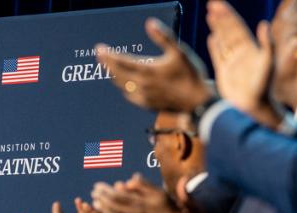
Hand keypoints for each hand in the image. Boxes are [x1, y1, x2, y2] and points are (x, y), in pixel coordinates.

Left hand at [91, 174, 182, 212]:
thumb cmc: (168, 206)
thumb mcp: (158, 192)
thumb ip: (144, 185)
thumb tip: (129, 180)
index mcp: (141, 201)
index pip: (119, 194)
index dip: (106, 190)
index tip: (98, 186)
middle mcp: (137, 212)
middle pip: (114, 205)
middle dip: (102, 198)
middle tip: (93, 193)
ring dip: (104, 210)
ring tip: (95, 204)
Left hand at [97, 18, 212, 111]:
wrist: (197, 102)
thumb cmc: (191, 75)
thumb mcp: (179, 52)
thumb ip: (163, 37)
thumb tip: (149, 23)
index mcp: (148, 71)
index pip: (121, 62)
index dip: (108, 55)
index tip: (99, 48)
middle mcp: (142, 86)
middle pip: (116, 74)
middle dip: (106, 64)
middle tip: (100, 55)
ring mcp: (143, 97)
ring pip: (121, 85)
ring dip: (113, 75)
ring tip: (108, 66)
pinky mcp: (147, 105)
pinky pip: (129, 95)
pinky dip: (123, 87)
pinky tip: (123, 83)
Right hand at [206, 2, 279, 126]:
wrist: (255, 107)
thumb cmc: (264, 86)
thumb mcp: (268, 62)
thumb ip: (266, 43)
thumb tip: (263, 23)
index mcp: (250, 49)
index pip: (237, 27)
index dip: (228, 15)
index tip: (219, 5)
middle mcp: (241, 53)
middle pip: (228, 31)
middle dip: (220, 17)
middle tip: (211, 4)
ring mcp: (232, 62)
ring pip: (223, 40)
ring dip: (217, 28)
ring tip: (209, 15)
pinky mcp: (224, 73)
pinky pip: (218, 56)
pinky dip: (215, 47)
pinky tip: (212, 38)